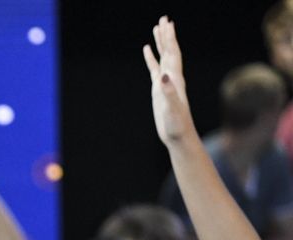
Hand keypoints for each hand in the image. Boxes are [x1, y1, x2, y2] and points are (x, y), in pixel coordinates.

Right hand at [143, 16, 195, 145]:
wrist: (178, 135)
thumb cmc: (177, 124)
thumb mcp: (172, 108)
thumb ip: (169, 92)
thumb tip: (164, 76)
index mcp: (175, 79)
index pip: (172, 54)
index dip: (169, 39)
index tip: (166, 23)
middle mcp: (172, 77)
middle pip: (170, 51)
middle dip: (166, 35)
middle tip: (163, 18)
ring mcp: (165, 82)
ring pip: (163, 57)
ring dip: (160, 43)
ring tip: (156, 28)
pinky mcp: (159, 89)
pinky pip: (154, 69)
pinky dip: (151, 58)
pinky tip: (147, 50)